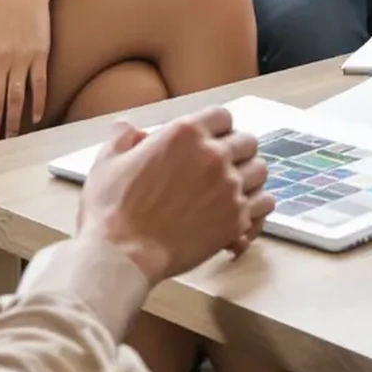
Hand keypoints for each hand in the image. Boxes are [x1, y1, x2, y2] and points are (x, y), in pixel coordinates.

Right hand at [79, 107, 274, 283]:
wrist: (123, 255)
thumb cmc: (111, 210)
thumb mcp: (107, 163)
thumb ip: (122, 138)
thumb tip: (127, 127)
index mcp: (185, 134)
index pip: (222, 116)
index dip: (217, 127)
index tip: (212, 140)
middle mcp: (213, 155)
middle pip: (247, 142)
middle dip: (237, 151)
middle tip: (224, 166)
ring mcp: (229, 187)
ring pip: (260, 171)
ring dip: (249, 177)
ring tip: (235, 189)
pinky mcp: (236, 218)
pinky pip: (264, 205)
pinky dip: (256, 208)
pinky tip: (244, 213)